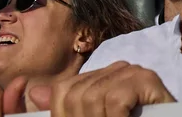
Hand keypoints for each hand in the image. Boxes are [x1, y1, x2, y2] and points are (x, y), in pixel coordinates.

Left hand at [30, 62, 174, 116]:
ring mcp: (132, 71)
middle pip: (75, 95)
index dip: (64, 115)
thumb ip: (65, 110)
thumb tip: (34, 92)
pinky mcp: (147, 79)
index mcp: (99, 78)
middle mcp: (115, 69)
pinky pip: (114, 99)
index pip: (64, 90)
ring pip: (92, 98)